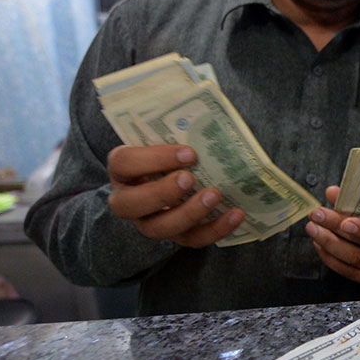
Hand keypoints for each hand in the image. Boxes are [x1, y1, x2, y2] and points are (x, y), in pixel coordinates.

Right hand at [106, 145, 244, 247]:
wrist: (174, 178)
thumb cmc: (169, 154)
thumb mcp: (164, 140)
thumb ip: (177, 133)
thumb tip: (210, 120)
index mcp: (122, 170)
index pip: (125, 163)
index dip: (154, 159)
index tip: (187, 152)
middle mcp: (128, 200)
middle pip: (131, 204)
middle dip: (162, 192)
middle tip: (190, 178)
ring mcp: (149, 222)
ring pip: (159, 228)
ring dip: (189, 213)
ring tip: (215, 195)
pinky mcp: (175, 236)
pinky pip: (192, 239)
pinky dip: (216, 229)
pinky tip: (236, 214)